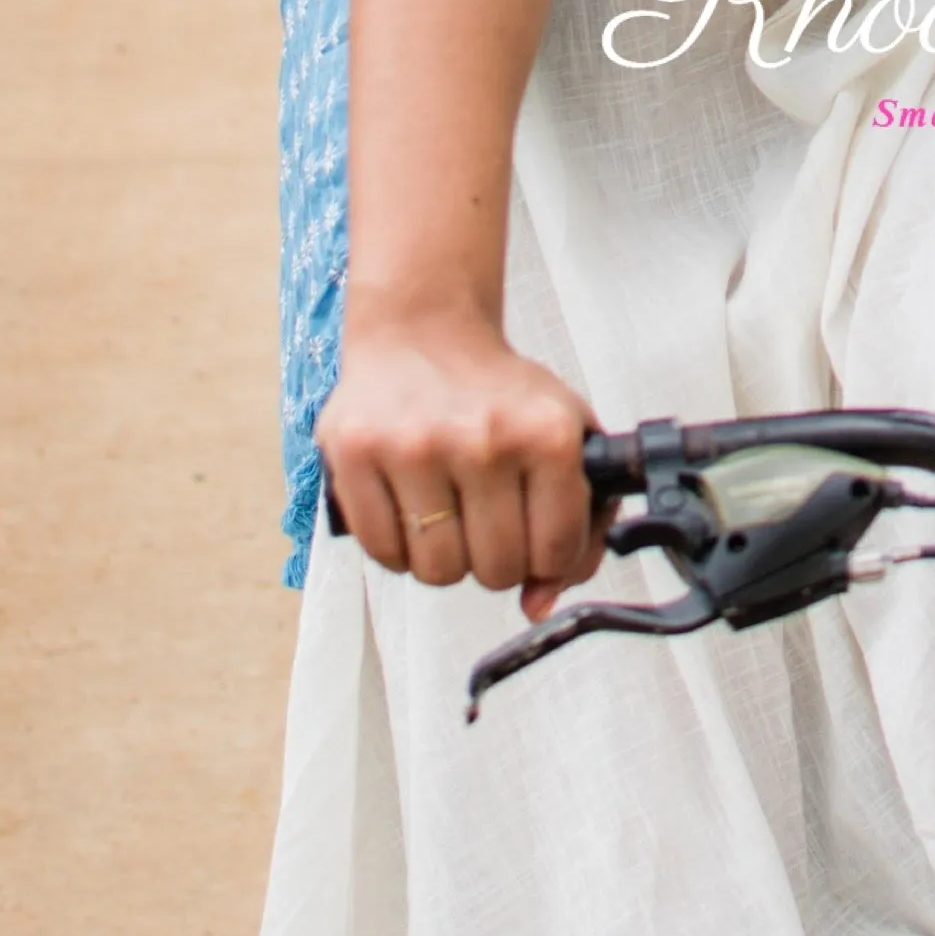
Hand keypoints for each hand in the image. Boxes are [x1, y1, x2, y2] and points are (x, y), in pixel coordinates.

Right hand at [320, 311, 598, 610]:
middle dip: (496, 558)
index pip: (556, 552)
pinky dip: (398, 547)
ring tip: (446, 512)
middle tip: (486, 519)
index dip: (549, 558)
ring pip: (438, 572)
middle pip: (497, 570)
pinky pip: (383, 554)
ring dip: (445, 556)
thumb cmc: (498, 394)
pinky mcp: (356, 453)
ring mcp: (415, 446)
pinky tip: (409, 506)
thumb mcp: (565, 438)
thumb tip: (539, 605)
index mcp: (547, 433)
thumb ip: (578, 526)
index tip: (536, 533)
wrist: (423, 330)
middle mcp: (482, 439)